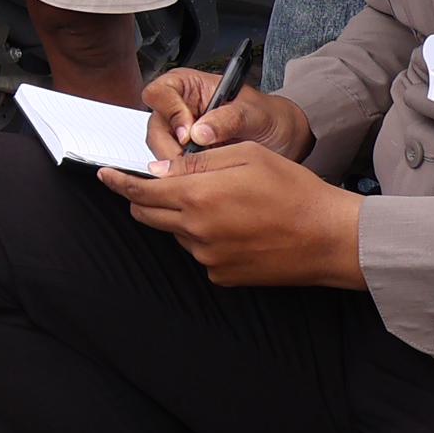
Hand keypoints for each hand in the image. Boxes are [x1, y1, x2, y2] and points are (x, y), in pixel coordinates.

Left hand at [97, 139, 363, 286]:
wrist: (329, 238)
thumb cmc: (294, 190)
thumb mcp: (247, 156)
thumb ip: (197, 162)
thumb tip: (158, 169)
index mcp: (198, 196)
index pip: (142, 192)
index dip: (119, 183)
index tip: (105, 175)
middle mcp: (196, 231)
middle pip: (148, 216)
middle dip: (144, 199)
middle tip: (158, 184)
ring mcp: (207, 258)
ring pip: (176, 234)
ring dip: (182, 218)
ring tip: (224, 203)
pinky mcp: (222, 276)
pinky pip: (200, 253)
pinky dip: (205, 238)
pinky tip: (237, 227)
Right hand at [139, 69, 317, 170]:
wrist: (285, 141)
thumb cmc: (270, 117)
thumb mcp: (254, 113)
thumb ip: (228, 119)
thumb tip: (199, 132)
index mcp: (190, 86)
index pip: (160, 92)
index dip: (169, 113)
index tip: (188, 133)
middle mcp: (180, 108)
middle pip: (155, 126)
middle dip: (169, 148)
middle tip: (190, 164)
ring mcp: (181, 134)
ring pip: (160, 150)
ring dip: (176, 165)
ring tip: (201, 172)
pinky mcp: (187, 157)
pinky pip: (173, 167)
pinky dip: (183, 176)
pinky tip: (201, 179)